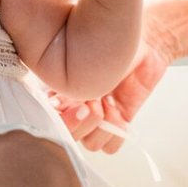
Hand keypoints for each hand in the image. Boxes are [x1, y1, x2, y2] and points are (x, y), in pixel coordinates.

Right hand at [50, 15, 175, 152]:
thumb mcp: (81, 57)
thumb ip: (65, 79)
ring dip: (101, 125)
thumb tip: (56, 102)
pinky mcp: (115, 124)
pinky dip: (116, 132)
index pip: (45, 119)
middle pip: (67, 137)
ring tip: (107, 101)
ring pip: (89, 143)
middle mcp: (72, 108)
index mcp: (55, 92)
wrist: (142, 43)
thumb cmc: (107, 40)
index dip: (58, 117)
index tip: (71, 102)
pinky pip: (111, 146)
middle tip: (92, 102)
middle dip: (80, 121)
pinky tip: (118, 110)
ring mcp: (94, 118)